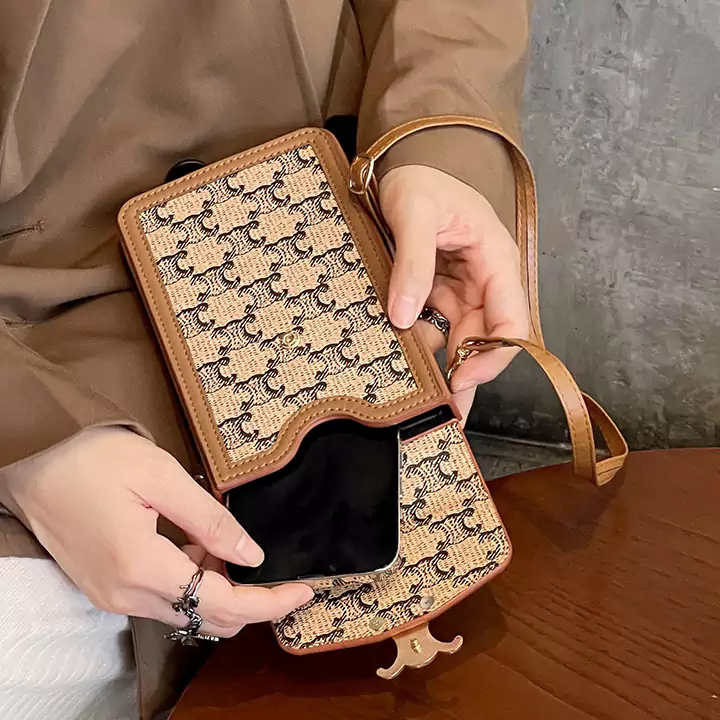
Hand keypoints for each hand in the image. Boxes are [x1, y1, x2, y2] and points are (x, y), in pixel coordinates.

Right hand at [0, 426, 312, 636]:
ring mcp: (113, 597)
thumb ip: (210, 519)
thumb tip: (251, 555)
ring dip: (218, 586)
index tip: (304, 588)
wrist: (29, 467)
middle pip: (207, 618)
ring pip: (186, 612)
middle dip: (249, 598)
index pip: (222, 605)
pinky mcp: (107, 589)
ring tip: (218, 536)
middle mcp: (127, 596)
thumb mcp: (160, 475)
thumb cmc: (92, 460)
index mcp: (143, 568)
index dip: (269, 603)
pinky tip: (192, 543)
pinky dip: (191, 581)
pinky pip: (163, 600)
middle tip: (267, 561)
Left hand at [380, 165, 528, 418]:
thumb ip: (413, 263)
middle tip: (446, 415)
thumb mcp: (415, 213)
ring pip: (460, 341)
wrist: (401, 169)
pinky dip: (422, 349)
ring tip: (426, 406)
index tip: (463, 378)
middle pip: (486, 340)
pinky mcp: (439, 295)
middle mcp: (485, 281)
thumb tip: (404, 317)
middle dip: (467, 377)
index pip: (512, 320)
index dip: (494, 356)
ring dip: (445, 370)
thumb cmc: (419, 181)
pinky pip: (435, 328)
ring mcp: (462, 290)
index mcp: (496, 260)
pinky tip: (406, 370)